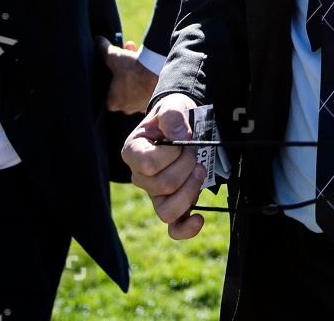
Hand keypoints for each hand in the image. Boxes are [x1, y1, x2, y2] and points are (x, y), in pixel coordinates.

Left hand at [96, 36, 158, 113]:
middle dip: (123, 72)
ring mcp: (140, 106)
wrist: (157, 73)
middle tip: (127, 57)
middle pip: (121, 88)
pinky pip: (146, 90)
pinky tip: (147, 66)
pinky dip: (146, 79)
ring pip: (135, 88)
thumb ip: (103, 49)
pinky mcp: (153, 101)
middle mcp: (126, 109)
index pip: (106, 93)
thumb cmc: (131, 69)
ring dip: (135, 74)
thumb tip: (97, 40)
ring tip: (138, 56)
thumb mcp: (113, 55)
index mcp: (112, 102)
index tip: (114, 67)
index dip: (109, 79)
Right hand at [121, 93, 206, 239]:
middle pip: (164, 185)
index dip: (171, 153)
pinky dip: (187, 228)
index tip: (181, 139)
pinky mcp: (172, 204)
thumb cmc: (173, 117)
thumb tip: (180, 136)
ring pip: (168, 210)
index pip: (148, 165)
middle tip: (194, 150)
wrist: (184, 125)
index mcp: (133, 152)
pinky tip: (199, 218)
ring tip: (200, 171)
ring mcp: (155, 194)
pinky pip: (174, 228)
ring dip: (191, 190)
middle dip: (187, 165)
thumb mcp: (171, 105)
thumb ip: (172, 115)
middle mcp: (140, 177)